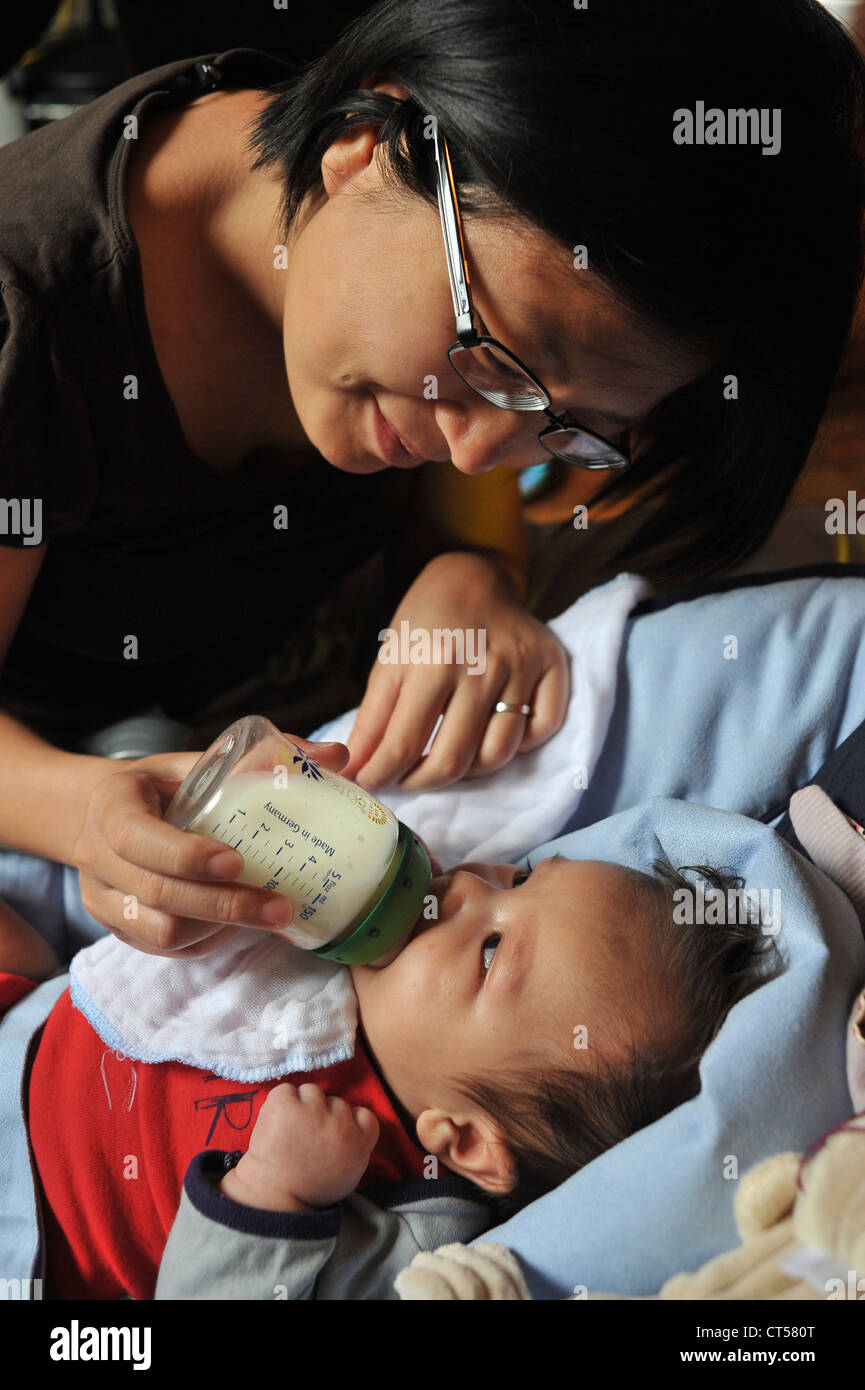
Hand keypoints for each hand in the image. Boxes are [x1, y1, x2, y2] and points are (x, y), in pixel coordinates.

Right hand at [72, 738, 349, 957]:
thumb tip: (336, 756)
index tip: (237, 861)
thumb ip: (261, 758)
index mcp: (112, 805)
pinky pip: (163, 950)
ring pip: (160, 932)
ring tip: (269, 916)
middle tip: (281, 908)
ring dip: (219, 929)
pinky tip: (240, 926)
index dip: (185, 855)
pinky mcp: (117, 929)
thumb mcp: (197, 762)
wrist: (106, 815)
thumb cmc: (163, 786)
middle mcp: (96, 857)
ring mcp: (102, 899)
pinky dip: (206, 942)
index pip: (136, 838)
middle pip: (157, 895)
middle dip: (224, 905)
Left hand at [220, 1082, 379, 1211]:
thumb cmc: (306, 1188)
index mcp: (358, 1145)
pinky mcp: (286, 1106)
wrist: (273, 1197)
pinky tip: (275, 1122)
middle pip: (335, 1101)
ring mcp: (312, 1112)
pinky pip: (285, 1090)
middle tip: (305, 1137)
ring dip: (301, 1104)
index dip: (350, 1119)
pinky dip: (279, 1102)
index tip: (334, 1130)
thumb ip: (353, 1146)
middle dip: (321, 1114)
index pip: (365, 1116)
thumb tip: (348, 1123)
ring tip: (289, 1129)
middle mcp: (340, 1124)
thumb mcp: (346, 1174)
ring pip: (311, 1092)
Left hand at [343, 551, 568, 789]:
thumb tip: (350, 770)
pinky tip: (492, 734)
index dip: (381, 774)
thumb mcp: (389, 663)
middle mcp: (484, 665)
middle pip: (454, 760)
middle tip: (407, 778)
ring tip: (447, 758)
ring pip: (499, 755)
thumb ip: (371, 721)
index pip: (404, 744)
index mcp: (434, 661)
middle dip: (422, 782)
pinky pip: (541, 731)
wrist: (472, 579)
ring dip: (468, 771)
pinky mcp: (552, 666)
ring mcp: (523, 666)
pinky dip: (518, 746)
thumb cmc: (425, 624)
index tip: (370, 782)